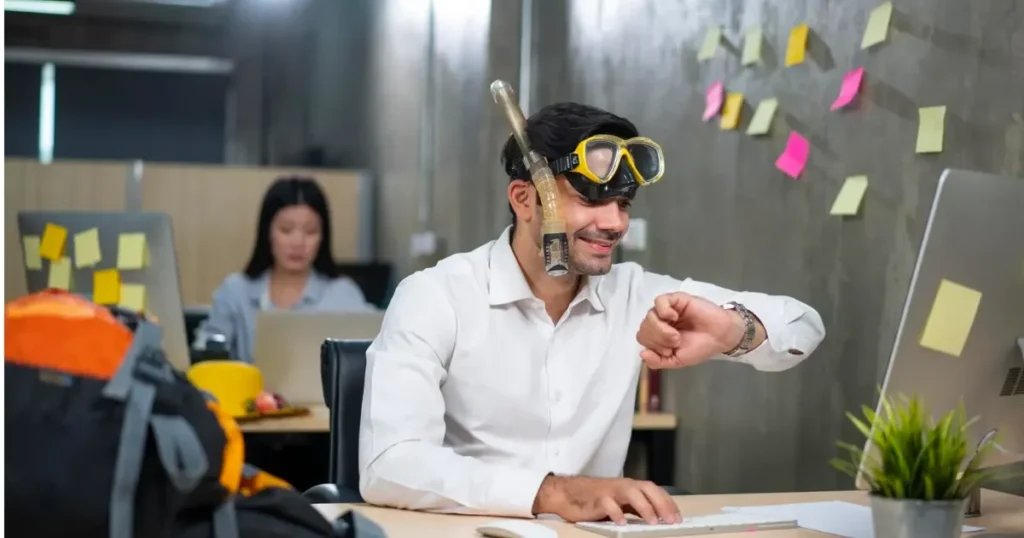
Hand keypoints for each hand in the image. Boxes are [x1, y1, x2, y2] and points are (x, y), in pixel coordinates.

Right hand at [531, 475, 680, 524]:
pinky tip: (622, 522)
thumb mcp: (618, 502)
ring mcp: (609, 491)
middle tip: (671, 520)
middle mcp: (622, 486)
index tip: (678, 517)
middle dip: (661, 504)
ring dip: (644, 507)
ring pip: (631, 493)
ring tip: (652, 522)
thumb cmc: (593, 498)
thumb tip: (656, 519)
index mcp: (629, 486)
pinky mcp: (596, 499)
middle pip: (647, 488)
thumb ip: (635, 507)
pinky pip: (608, 504)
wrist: (566, 493)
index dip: (667, 503)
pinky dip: (616, 512)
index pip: (654, 490)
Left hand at [636, 292, 750, 369]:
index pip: (642, 337)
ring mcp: (667, 309)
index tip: (669, 351)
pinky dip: (663, 311)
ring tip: (677, 336)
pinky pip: (659, 301)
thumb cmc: (699, 347)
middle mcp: (660, 321)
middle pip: (644, 328)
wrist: (720, 337)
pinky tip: (674, 317)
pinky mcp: (676, 299)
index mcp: (658, 335)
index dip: (653, 346)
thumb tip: (642, 354)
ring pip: (649, 316)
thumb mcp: (676, 360)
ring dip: (661, 330)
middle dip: (658, 339)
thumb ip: (658, 361)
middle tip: (676, 342)